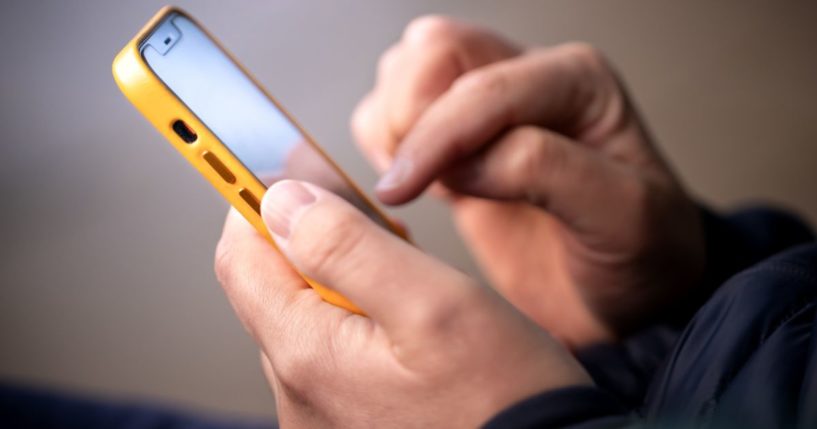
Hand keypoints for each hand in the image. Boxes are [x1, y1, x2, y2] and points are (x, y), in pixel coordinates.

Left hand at [215, 180, 590, 427]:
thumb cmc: (503, 396)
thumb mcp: (434, 302)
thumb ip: (348, 246)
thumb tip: (282, 201)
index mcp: (308, 355)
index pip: (242, 255)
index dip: (256, 199)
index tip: (284, 167)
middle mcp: (299, 391)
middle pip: (272, 284)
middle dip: (310, 236)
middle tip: (368, 219)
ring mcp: (321, 412)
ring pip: (304, 314)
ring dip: (337, 276)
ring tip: (399, 271)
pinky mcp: (348, 420)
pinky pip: (330, 351)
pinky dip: (353, 316)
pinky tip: (401, 316)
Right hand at [352, 16, 704, 346]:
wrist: (623, 297)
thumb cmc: (640, 255)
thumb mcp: (624, 217)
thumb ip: (547, 170)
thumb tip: (466, 162)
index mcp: (578, 83)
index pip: (486, 86)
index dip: (436, 134)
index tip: (402, 189)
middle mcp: (530, 81)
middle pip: (435, 51)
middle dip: (409, 114)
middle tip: (414, 181)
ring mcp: (489, 109)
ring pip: (407, 71)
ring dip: (392, 124)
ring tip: (417, 184)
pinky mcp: (459, 144)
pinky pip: (395, 113)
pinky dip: (383, 143)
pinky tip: (414, 185)